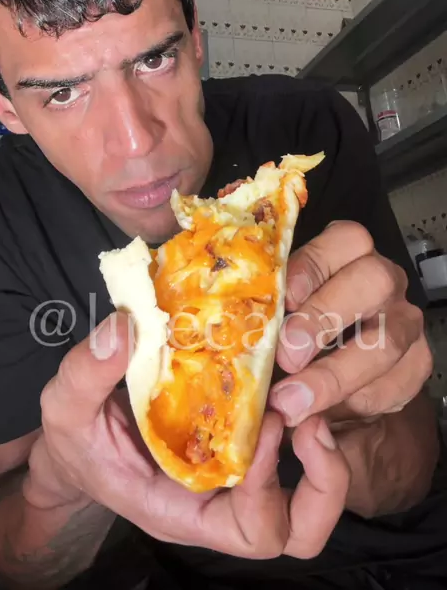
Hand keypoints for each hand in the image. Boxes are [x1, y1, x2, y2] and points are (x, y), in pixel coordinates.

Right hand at [25, 312, 349, 559]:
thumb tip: (124, 328)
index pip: (252, 532)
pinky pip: (291, 442)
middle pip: (297, 528)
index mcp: (183, 510)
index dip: (270, 488)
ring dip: (322, 446)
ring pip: (308, 492)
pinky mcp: (241, 439)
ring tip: (309, 389)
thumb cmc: (78, 438)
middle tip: (310, 418)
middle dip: (323, 481)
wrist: (81, 441)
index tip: (268, 427)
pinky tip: (290, 367)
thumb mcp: (66, 406)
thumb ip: (87, 372)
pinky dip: (302, 409)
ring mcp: (236, 473)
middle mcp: (220, 500)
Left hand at [269, 221, 432, 429]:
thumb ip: (267, 309)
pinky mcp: (416, 362)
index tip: (284, 299)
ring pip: (388, 340)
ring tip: (293, 401)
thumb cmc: (296, 327)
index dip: (313, 267)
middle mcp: (383, 279)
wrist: (334, 371)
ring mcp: (405, 319)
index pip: (344, 241)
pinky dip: (358, 403)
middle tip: (287, 354)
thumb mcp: (279, 309)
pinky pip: (398, 383)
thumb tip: (234, 326)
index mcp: (349, 251)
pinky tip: (326, 411)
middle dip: (326, 318)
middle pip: (373, 282)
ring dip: (337, 375)